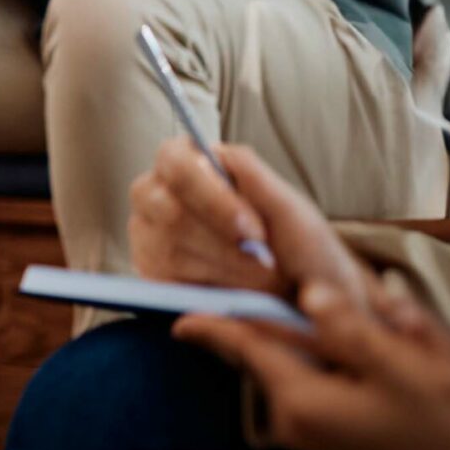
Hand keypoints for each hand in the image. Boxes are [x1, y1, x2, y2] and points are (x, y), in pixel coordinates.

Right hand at [129, 137, 369, 301]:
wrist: (301, 296)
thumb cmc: (297, 245)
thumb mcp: (287, 205)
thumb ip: (251, 172)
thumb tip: (218, 153)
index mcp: (190, 161)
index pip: (177, 165)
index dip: (213, 200)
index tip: (254, 232)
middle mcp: (158, 191)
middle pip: (169, 211)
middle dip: (224, 245)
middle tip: (265, 265)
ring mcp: (148, 232)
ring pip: (170, 249)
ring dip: (223, 270)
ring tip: (259, 281)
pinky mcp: (150, 270)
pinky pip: (166, 281)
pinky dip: (207, 289)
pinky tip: (234, 290)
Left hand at [175, 280, 449, 449]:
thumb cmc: (441, 405)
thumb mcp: (401, 359)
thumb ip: (348, 326)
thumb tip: (308, 294)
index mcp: (302, 402)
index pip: (244, 350)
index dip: (211, 325)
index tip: (174, 314)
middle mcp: (293, 420)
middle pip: (259, 354)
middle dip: (258, 321)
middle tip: (249, 292)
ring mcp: (306, 430)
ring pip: (279, 364)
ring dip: (289, 337)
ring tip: (310, 318)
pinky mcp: (322, 429)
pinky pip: (297, 378)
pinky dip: (304, 354)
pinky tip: (330, 337)